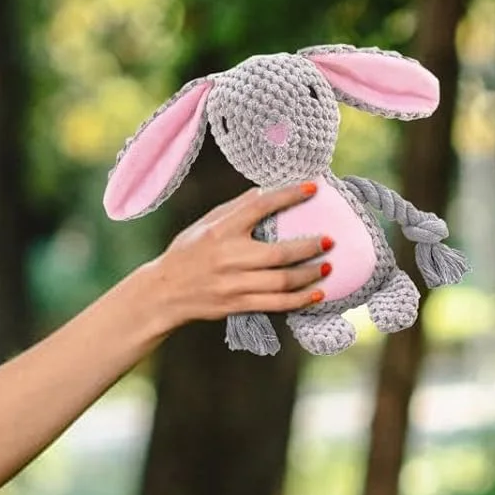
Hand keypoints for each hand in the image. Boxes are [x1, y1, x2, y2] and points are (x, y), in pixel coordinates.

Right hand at [146, 182, 330, 330]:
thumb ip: (233, 209)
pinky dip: (300, 300)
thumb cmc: (187, 253)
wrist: (165, 292)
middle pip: (278, 253)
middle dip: (309, 247)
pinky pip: (276, 304)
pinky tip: (317, 294)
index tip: (312, 189)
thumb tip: (263, 191)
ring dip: (310, 274)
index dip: (287, 196)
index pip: (258, 207)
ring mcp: (234, 284)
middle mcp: (228, 257)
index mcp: (220, 231)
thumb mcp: (204, 224)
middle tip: (329, 240)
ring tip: (328, 266)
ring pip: (282, 281)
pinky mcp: (238, 304)